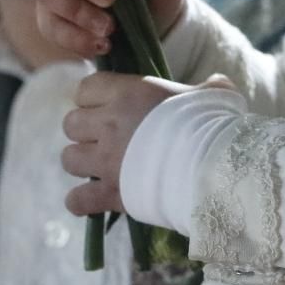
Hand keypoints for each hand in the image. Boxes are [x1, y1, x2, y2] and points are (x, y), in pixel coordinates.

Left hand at [60, 72, 237, 214]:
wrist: (213, 166)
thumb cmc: (214, 123)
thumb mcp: (215, 94)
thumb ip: (209, 86)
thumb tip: (216, 83)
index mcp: (129, 94)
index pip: (86, 88)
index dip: (93, 98)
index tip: (109, 106)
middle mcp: (110, 125)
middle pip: (71, 124)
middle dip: (86, 131)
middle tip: (107, 138)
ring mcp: (106, 161)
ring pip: (68, 159)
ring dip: (83, 163)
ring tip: (101, 168)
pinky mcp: (110, 194)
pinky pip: (76, 200)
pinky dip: (82, 201)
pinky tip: (95, 199)